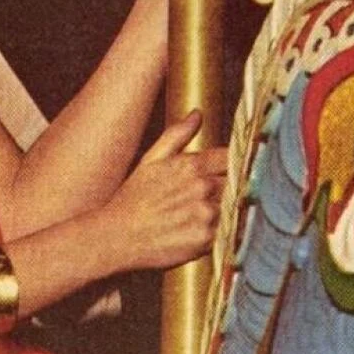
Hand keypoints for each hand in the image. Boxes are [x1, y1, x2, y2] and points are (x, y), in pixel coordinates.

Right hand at [98, 113, 227, 271]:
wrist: (117, 236)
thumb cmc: (132, 199)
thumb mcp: (150, 160)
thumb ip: (176, 135)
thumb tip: (197, 114)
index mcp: (192, 166)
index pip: (231, 157)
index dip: (233, 163)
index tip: (228, 170)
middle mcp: (202, 188)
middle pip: (236, 183)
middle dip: (230, 187)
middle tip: (213, 197)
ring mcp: (205, 214)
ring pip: (232, 207)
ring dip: (225, 210)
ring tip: (203, 216)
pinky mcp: (206, 238)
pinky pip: (226, 231)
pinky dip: (219, 231)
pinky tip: (200, 231)